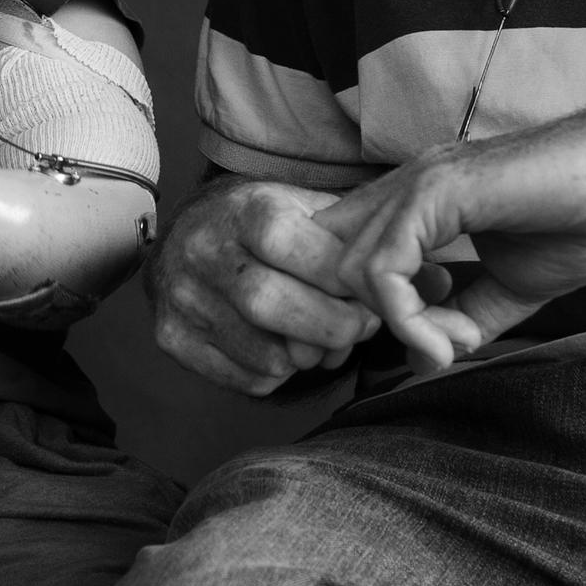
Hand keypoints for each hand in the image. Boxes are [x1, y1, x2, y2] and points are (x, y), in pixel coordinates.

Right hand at [147, 180, 383, 395]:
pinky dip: (281, 374)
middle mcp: (203, 251)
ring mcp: (183, 298)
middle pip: (270, 305)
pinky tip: (286, 349)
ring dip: (310, 358)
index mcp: (244, 210)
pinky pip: (247, 379)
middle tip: (356, 329)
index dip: (339, 279)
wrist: (189, 234)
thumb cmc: (264, 225)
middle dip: (331, 328)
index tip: (364, 294)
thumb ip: (351, 236)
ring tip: (323, 341)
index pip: (294, 247)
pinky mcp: (173, 338)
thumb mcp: (303, 206)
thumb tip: (412, 280)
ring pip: (265, 355)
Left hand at [315, 143, 585, 367]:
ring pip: (353, 270)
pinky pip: (386, 269)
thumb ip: (462, 318)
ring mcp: (418, 184)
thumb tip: (422, 357)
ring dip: (399, 326)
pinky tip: (454, 340)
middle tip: (430, 350)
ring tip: (453, 344)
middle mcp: (406, 186)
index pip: (342, 251)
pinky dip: (408, 317)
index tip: (401, 347)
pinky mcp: (437, 192)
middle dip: (364, 324)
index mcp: (417, 201)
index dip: (353, 309)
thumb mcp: (507, 287)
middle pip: (334, 265)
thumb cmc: (581, 222)